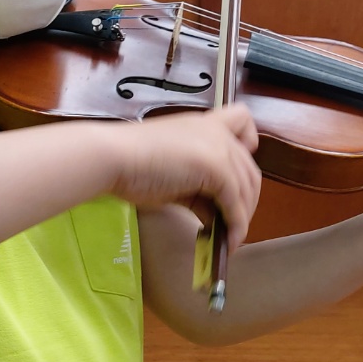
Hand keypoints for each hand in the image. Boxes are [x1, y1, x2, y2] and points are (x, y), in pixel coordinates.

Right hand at [109, 104, 260, 249]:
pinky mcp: (216, 167)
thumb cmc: (128, 165)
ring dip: (242, 217)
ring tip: (229, 239)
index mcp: (203, 124)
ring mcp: (218, 147)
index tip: (235, 172)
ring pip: (247, 187)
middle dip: (245, 201)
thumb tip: (214, 215)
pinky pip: (235, 201)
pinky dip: (235, 224)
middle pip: (250, 168)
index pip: (242, 121)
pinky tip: (226, 240)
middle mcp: (215, 131)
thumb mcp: (172, 175)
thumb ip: (197, 189)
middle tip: (231, 225)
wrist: (112, 158)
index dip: (248, 145)